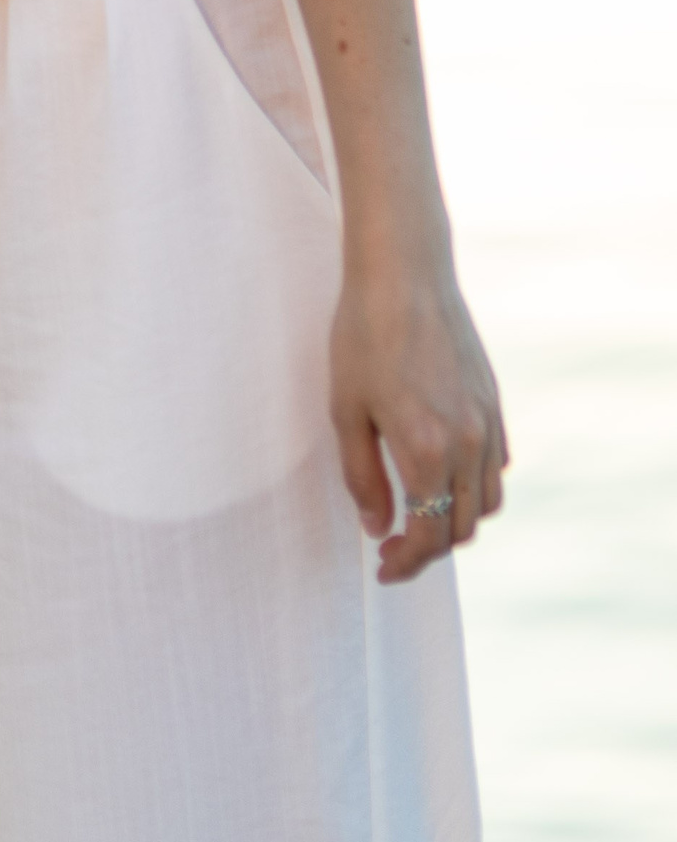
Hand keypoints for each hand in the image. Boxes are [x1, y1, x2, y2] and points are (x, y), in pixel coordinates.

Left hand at [331, 251, 508, 582]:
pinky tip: (443, 476)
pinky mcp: (494, 403)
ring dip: (457, 520)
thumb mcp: (346, 410)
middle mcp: (468, 443)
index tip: (383, 568)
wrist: (404, 273)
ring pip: (488, 502)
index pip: (430, 533)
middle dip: (429, 549)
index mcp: (427, 449)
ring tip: (420, 515)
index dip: (407, 562)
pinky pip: (496, 466)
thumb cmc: (363, 335)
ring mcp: (488, 422)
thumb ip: (363, 476)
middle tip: (394, 546)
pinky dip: (475, 487)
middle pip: (463, 526)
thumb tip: (378, 528)